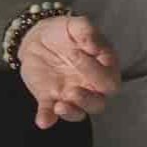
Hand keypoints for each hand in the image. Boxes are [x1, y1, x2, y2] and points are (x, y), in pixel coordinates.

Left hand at [17, 14, 120, 128]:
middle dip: (87, 99)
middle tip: (72, 89)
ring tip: (60, 105)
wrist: (37, 36)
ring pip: (79, 113)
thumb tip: (95, 47)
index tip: (79, 55)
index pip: (109, 79)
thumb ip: (87, 31)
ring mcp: (69, 94)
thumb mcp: (75, 25)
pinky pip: (49, 113)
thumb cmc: (64, 32)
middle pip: (99, 103)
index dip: (97, 72)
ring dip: (71, 112)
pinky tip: (42, 121)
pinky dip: (46, 118)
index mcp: (102, 69)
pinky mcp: (49, 98)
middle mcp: (89, 86)